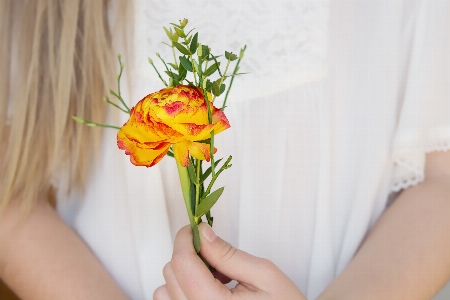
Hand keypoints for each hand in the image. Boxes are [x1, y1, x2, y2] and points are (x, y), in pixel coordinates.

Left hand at [154, 223, 305, 299]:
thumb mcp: (264, 275)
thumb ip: (229, 254)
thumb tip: (202, 233)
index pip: (183, 264)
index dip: (185, 238)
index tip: (195, 228)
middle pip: (171, 274)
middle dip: (189, 255)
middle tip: (215, 253)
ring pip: (165, 289)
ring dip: (184, 274)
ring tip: (215, 277)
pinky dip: (182, 290)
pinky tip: (207, 290)